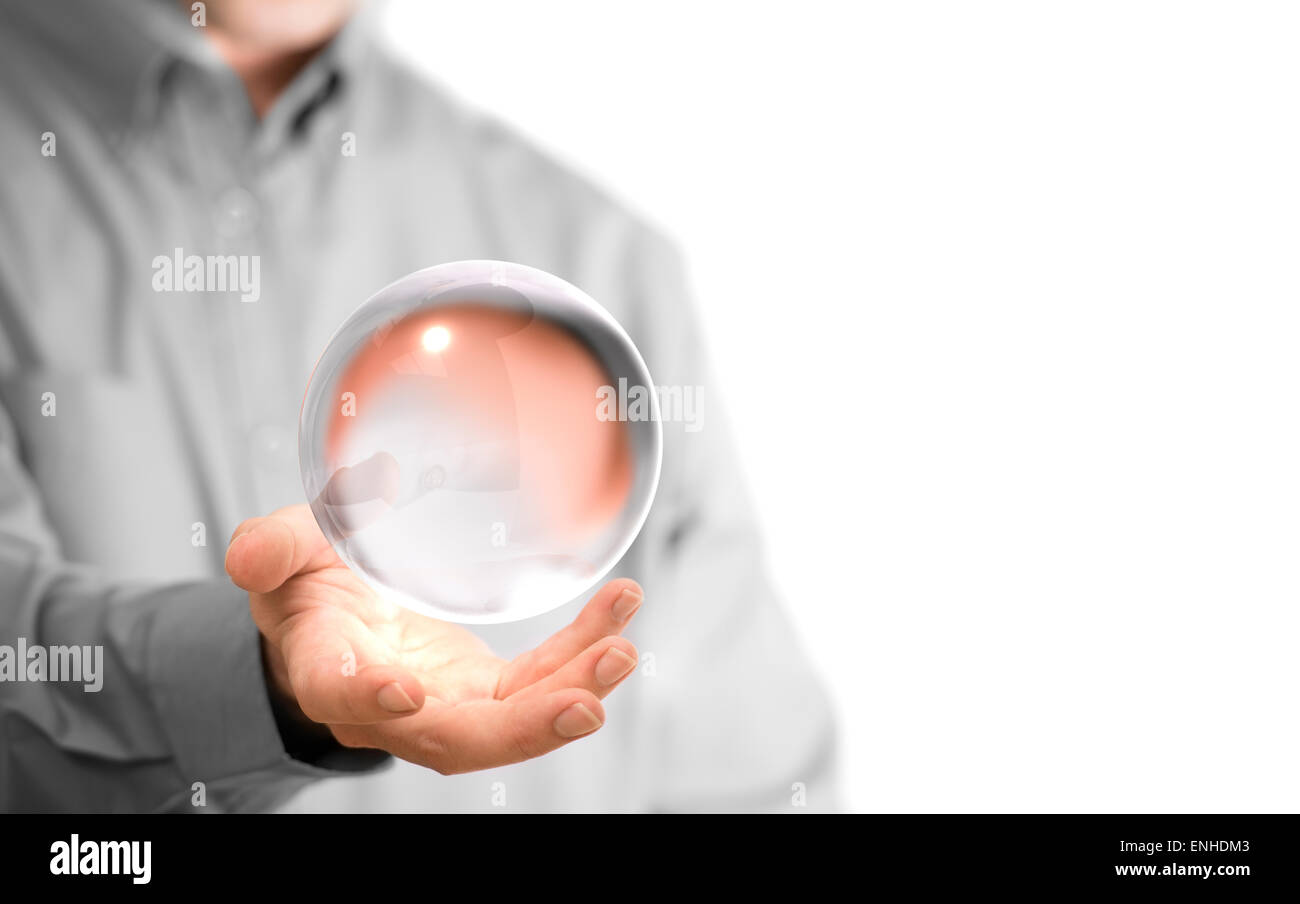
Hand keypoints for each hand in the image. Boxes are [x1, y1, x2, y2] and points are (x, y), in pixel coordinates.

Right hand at [224, 505, 642, 773]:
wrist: (340, 618)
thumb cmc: (308, 585)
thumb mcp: (284, 553)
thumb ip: (271, 547)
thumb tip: (248, 555)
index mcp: (326, 666)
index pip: (339, 692)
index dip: (368, 697)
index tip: (405, 690)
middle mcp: (390, 704)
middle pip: (452, 737)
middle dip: (521, 727)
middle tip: (582, 704)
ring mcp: (444, 704)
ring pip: (510, 722)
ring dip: (570, 695)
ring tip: (622, 655)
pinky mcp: (484, 689)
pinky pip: (539, 681)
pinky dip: (581, 655)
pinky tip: (620, 616)